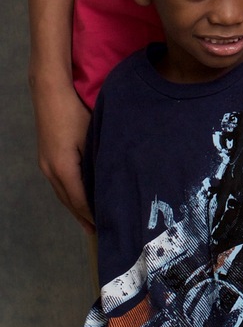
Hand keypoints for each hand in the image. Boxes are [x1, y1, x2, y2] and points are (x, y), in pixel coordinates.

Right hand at [31, 79, 93, 230]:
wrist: (50, 93)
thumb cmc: (75, 112)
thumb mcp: (92, 135)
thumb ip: (100, 157)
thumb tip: (114, 176)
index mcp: (63, 168)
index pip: (79, 200)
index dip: (92, 214)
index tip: (106, 226)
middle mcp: (50, 171)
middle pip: (69, 202)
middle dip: (83, 217)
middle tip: (99, 232)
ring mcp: (46, 165)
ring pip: (62, 194)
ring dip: (75, 208)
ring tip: (90, 222)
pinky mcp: (46, 158)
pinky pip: (59, 184)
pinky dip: (70, 195)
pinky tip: (78, 198)